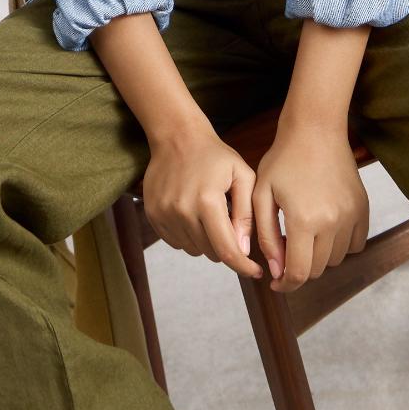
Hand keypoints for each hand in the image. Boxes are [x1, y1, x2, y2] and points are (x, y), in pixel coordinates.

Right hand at [142, 122, 264, 280]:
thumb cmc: (215, 156)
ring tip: (211, 216)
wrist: (177, 136)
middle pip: (210, 253)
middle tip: (231, 227)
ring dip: (207, 242)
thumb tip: (244, 250)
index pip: (227, 250)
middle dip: (226, 247)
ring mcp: (164, 213)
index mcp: (208, 202)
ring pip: (193, 249)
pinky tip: (194, 215)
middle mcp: (182, 211)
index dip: (244, 266)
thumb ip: (246, 214)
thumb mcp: (242, 176)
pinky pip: (175, 242)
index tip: (256, 272)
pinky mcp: (153, 214)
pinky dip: (189, 236)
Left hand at [252, 123, 368, 292]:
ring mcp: (351, 216)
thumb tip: (276, 270)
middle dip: (299, 269)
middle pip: (318, 269)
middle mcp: (332, 222)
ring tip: (303, 236)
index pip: (299, 272)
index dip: (286, 284)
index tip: (277, 283)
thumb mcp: (262, 195)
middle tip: (285, 253)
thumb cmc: (283, 159)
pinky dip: (340, 246)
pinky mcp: (363, 209)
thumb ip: (266, 236)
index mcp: (304, 220)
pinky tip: (324, 230)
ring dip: (319, 257)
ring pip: (336, 259)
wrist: (315, 130)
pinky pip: (355, 244)